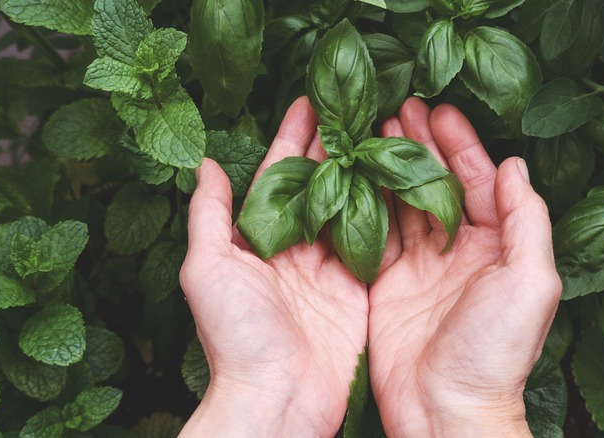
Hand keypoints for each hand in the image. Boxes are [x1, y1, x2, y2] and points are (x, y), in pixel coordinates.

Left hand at [178, 97, 368, 436]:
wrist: (277, 396)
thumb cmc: (235, 335)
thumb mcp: (208, 268)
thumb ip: (209, 215)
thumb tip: (205, 164)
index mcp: (258, 240)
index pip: (277, 177)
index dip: (292, 139)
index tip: (309, 103)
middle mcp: (293, 249)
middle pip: (317, 186)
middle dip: (333, 146)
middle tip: (355, 107)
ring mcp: (327, 269)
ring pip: (350, 208)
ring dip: (363, 171)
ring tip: (382, 132)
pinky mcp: (356, 291)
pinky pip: (374, 244)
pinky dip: (386, 213)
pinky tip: (399, 181)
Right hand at [368, 98, 561, 436]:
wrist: (445, 407)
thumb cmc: (494, 350)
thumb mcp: (530, 283)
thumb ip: (525, 223)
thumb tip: (513, 167)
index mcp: (495, 247)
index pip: (477, 182)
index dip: (460, 145)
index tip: (437, 112)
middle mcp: (455, 251)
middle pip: (436, 186)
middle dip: (420, 146)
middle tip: (397, 110)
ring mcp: (417, 267)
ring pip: (402, 204)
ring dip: (389, 168)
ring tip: (372, 133)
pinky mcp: (384, 283)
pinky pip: (373, 234)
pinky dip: (363, 204)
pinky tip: (351, 177)